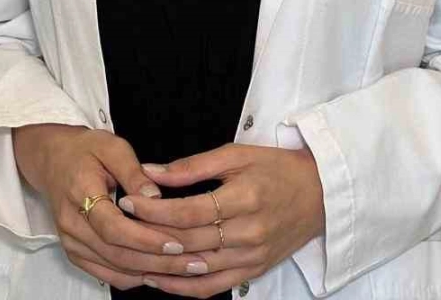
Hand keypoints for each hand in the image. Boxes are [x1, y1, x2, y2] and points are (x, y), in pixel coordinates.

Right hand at [12, 124, 213, 288]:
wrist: (52, 159)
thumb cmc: (85, 150)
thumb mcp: (112, 146)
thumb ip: (133, 171)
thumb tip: (156, 195)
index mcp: (80, 193)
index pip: (113, 227)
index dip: (145, 239)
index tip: (176, 243)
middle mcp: (72, 224)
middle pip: (116, 253)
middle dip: (157, 262)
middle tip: (192, 262)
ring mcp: (71, 242)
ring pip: (113, 268)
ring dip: (150, 273)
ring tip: (184, 270)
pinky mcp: (76, 252)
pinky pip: (106, 274)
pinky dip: (133, 277)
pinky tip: (159, 272)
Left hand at [120, 143, 325, 296]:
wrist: (320, 193)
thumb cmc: (278, 168)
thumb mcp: (237, 154)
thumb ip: (193, 166)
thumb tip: (151, 172)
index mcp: (245, 198)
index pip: (188, 211)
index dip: (154, 209)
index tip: (128, 201)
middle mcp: (249, 232)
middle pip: (189, 241)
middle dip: (149, 234)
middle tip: (119, 224)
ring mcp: (252, 256)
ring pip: (196, 269)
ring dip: (160, 264)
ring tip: (129, 254)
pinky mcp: (254, 271)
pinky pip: (213, 287)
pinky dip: (182, 287)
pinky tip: (158, 278)